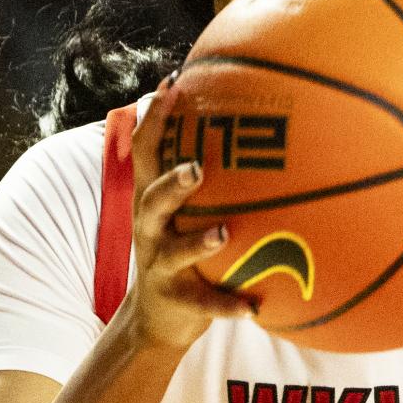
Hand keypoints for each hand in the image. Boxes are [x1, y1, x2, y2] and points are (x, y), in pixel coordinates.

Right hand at [123, 77, 257, 355]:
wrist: (157, 319)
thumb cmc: (183, 246)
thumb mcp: (186, 209)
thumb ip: (209, 172)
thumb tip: (254, 120)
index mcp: (154, 200)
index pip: (147, 152)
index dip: (155, 118)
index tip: (173, 83)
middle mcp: (151, 229)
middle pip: (152, 199)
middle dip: (172, 182)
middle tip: (197, 167)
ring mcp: (161, 265)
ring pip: (174, 251)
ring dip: (198, 242)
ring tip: (223, 234)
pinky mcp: (179, 300)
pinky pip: (206, 303)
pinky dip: (228, 305)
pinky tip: (254, 308)